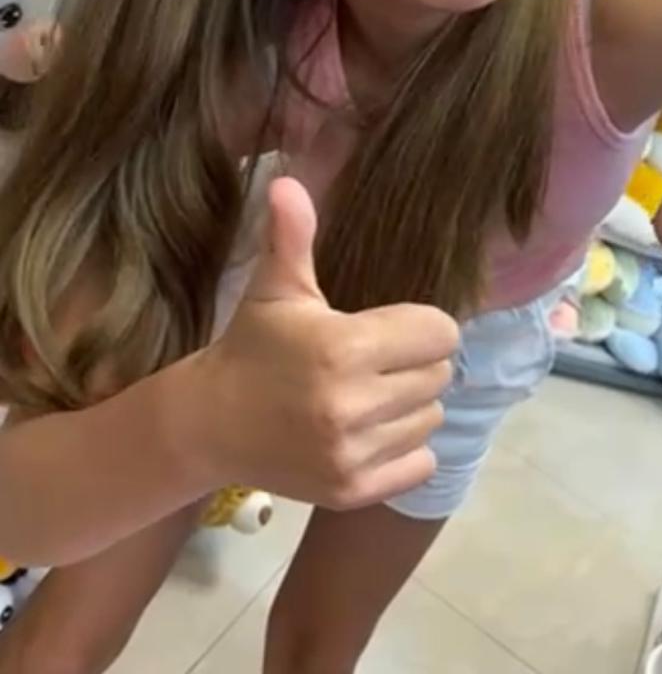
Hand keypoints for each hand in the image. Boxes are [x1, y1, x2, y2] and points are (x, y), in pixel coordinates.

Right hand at [193, 178, 458, 509]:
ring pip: (432, 418)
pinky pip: (422, 463)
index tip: (391, 327)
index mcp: (344, 348)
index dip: (422, 325)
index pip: (440, 332)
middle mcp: (352, 405)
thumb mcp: (275, 289)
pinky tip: (371, 431)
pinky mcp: (352, 491)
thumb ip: (291, 236)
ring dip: (411, 405)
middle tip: (377, 361)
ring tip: (371, 395)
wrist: (209, 424)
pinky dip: (406, 448)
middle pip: (440, 375)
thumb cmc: (253, 346)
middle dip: (416, 363)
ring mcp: (353, 454)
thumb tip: (288, 182)